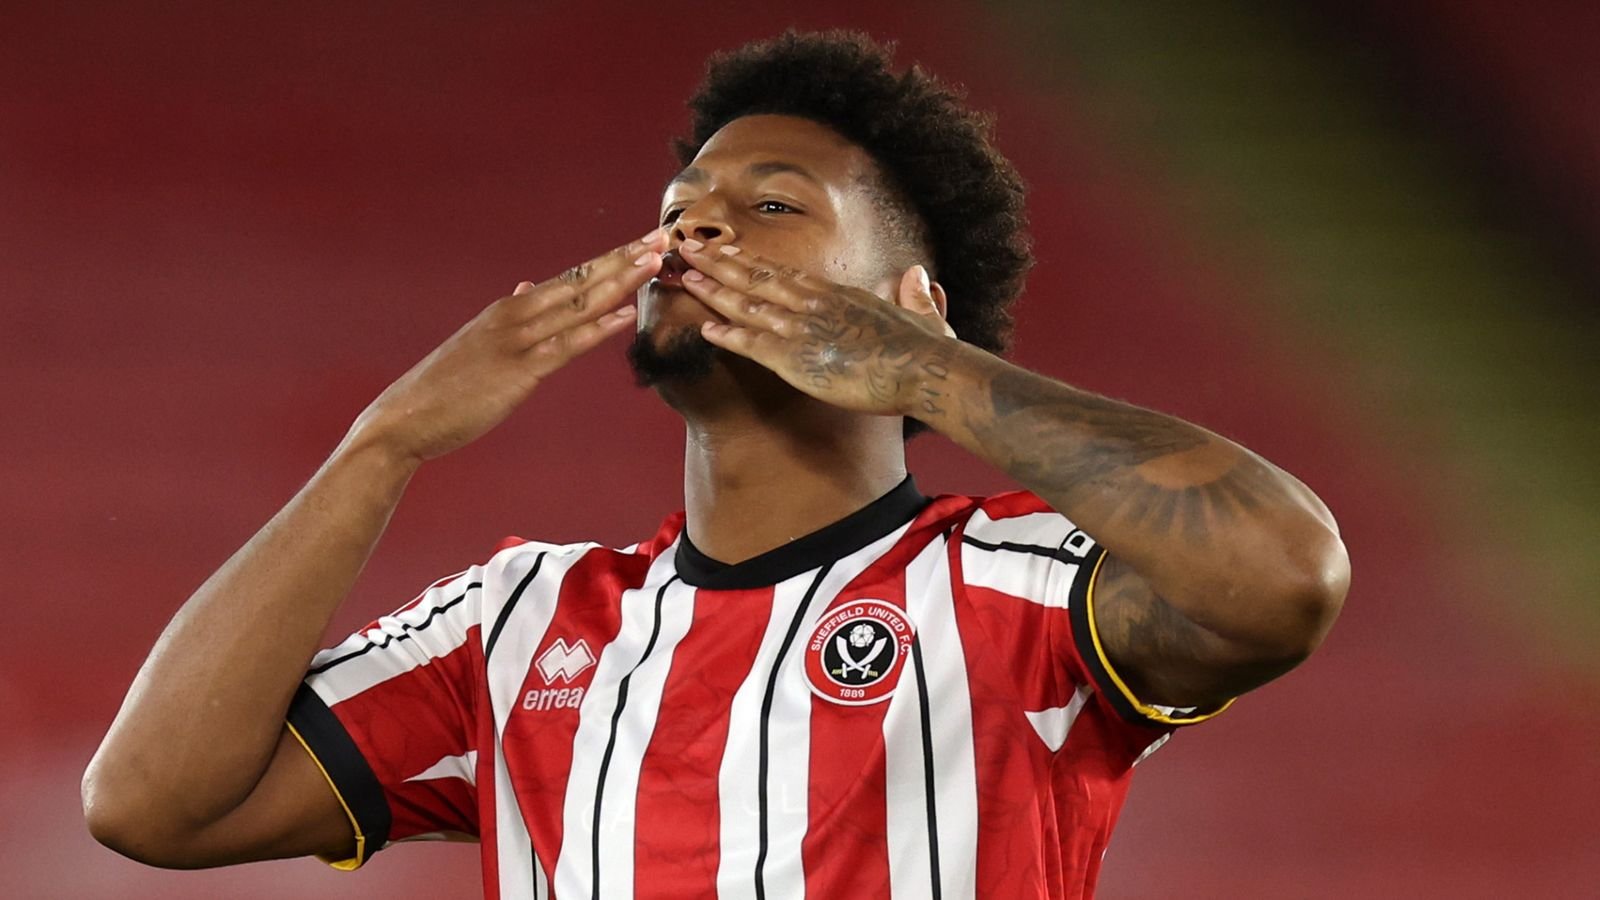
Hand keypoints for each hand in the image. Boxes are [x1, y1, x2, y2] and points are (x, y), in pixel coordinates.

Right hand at [344, 229, 666, 462]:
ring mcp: (518, 341)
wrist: (405, 417)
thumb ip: (511, 314)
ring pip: (578, 305)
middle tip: (662, 237)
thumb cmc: (445, 387)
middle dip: (624, 259)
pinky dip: (598, 328)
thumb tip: (527, 288)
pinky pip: (565, 346)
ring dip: (620, 283)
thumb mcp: (480, 340)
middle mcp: (516, 314)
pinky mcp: (518, 372)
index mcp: (512, 308)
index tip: (642, 243)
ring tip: (654, 262)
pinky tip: (626, 314)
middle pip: (581, 281)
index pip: (570, 278)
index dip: (610, 260)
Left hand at [678, 241, 957, 417]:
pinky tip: (704, 329)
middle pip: (758, 277)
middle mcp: (815, 304)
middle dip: (720, 261)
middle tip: (689, 247)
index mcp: (839, 294)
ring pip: (747, 304)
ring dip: (714, 290)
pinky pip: (752, 344)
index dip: (753, 261)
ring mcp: (802, 329)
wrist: (923, 369)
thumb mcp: (922, 315)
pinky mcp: (796, 358)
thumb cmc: (926, 350)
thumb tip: (919, 276)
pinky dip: (727, 335)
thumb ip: (915, 296)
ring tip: (686, 277)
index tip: (728, 249)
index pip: (786, 273)